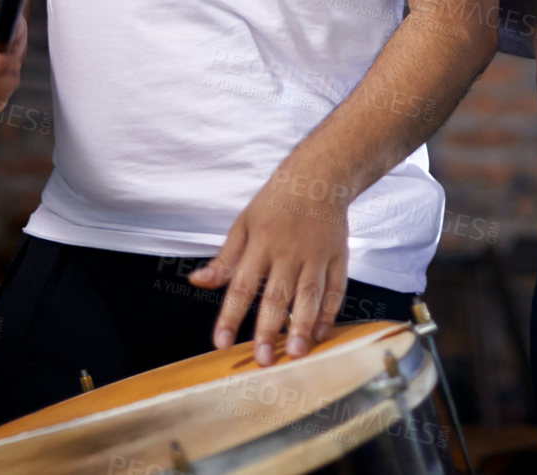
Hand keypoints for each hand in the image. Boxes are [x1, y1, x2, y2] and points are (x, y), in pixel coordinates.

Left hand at [187, 168, 350, 365]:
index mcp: (260, 243)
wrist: (318, 177)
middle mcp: (288, 251)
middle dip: (268, 329)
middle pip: (277, 295)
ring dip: (302, 325)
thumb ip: (224, 259)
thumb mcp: (243, 224)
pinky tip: (321, 334)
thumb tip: (197, 281)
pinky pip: (336, 289)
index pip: (241, 285)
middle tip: (263, 360)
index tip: (220, 342)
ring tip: (296, 353)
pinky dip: (330, 313)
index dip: (230, 315)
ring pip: (310, 295)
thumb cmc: (275, 203)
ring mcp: (316, 255)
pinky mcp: (338, 257)